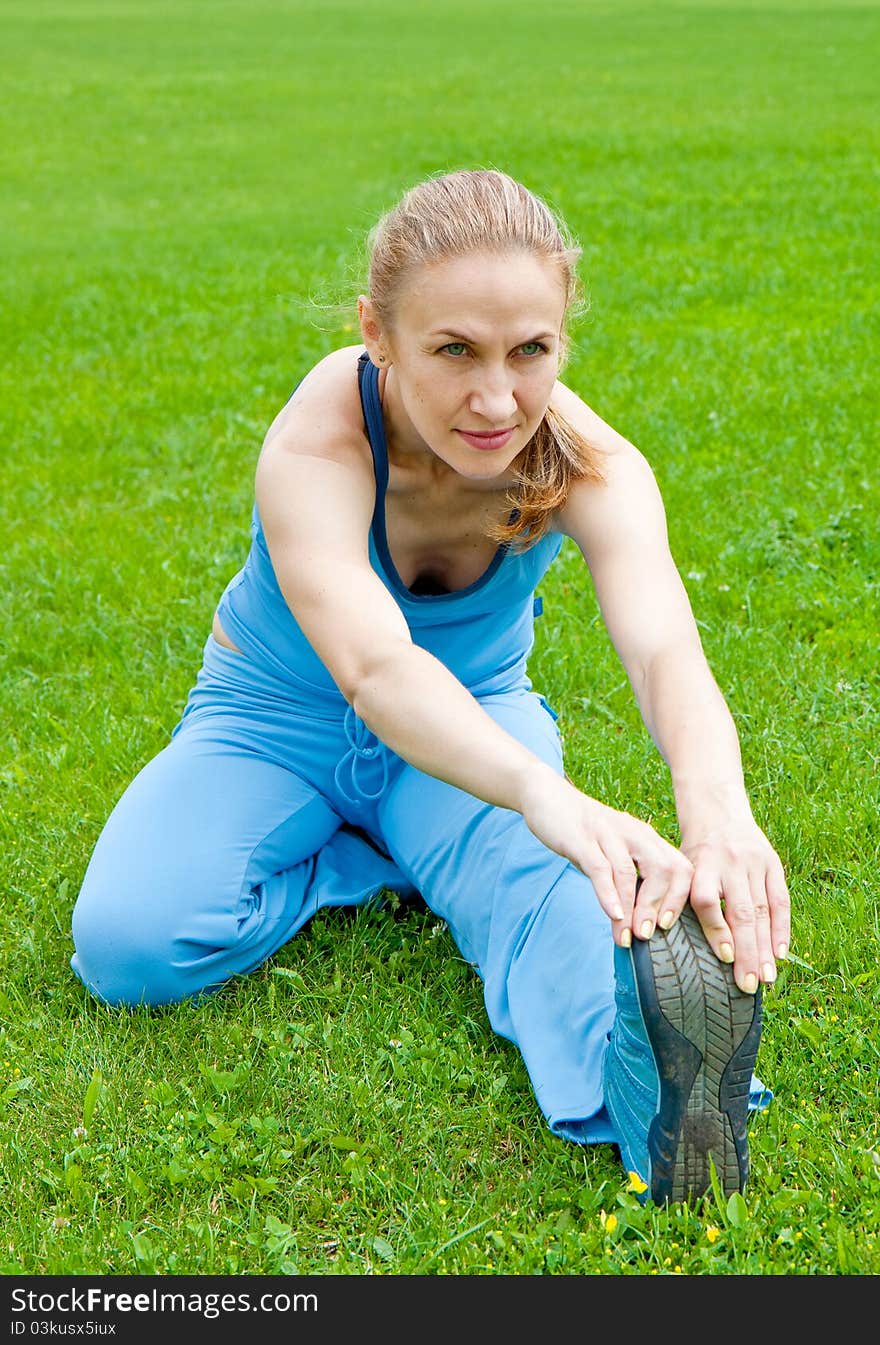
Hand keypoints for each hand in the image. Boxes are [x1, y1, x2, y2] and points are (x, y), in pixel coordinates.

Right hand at [519, 767, 693, 946]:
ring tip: (626, 936)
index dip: (679, 898)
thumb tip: (640, 918)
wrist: (548, 796)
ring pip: (629, 873)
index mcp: (646, 838)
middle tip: (646, 934)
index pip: (680, 867)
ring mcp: (607, 834)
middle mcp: (633, 833)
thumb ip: (629, 876)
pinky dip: (608, 894)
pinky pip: (600, 868)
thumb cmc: (584, 831)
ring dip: (631, 909)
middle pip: (664, 869)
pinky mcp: (581, 839)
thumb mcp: (615, 850)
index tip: (666, 926)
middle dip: (660, 906)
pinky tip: (612, 914)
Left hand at [680, 818, 790, 994]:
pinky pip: (780, 900)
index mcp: (701, 864)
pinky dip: (781, 929)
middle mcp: (729, 863)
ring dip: (765, 948)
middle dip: (746, 952)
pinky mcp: (772, 864)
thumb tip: (670, 946)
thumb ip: (680, 898)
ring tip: (765, 979)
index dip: (716, 929)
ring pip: (763, 910)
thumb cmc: (693, 853)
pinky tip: (779, 954)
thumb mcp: (681, 867)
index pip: (708, 900)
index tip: (723, 957)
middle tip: (747, 986)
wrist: (717, 813)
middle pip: (741, 912)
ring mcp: (754, 863)